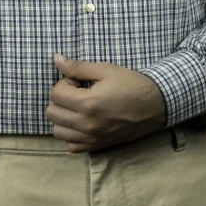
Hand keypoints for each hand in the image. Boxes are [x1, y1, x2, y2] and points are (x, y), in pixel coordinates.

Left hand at [46, 54, 167, 152]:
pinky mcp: (97, 146)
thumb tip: (56, 59)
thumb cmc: (130, 84)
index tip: (78, 81)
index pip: (55, 94)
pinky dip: (72, 134)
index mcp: (88, 103)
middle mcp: (86, 125)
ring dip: (63, 116)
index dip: (64, 83)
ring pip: (58, 131)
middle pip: (52, 113)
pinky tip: (83, 122)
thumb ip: (77, 67)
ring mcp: (91, 138)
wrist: (154, 106)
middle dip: (61, 98)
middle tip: (78, 92)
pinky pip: (72, 145)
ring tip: (79, 107)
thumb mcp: (105, 70)